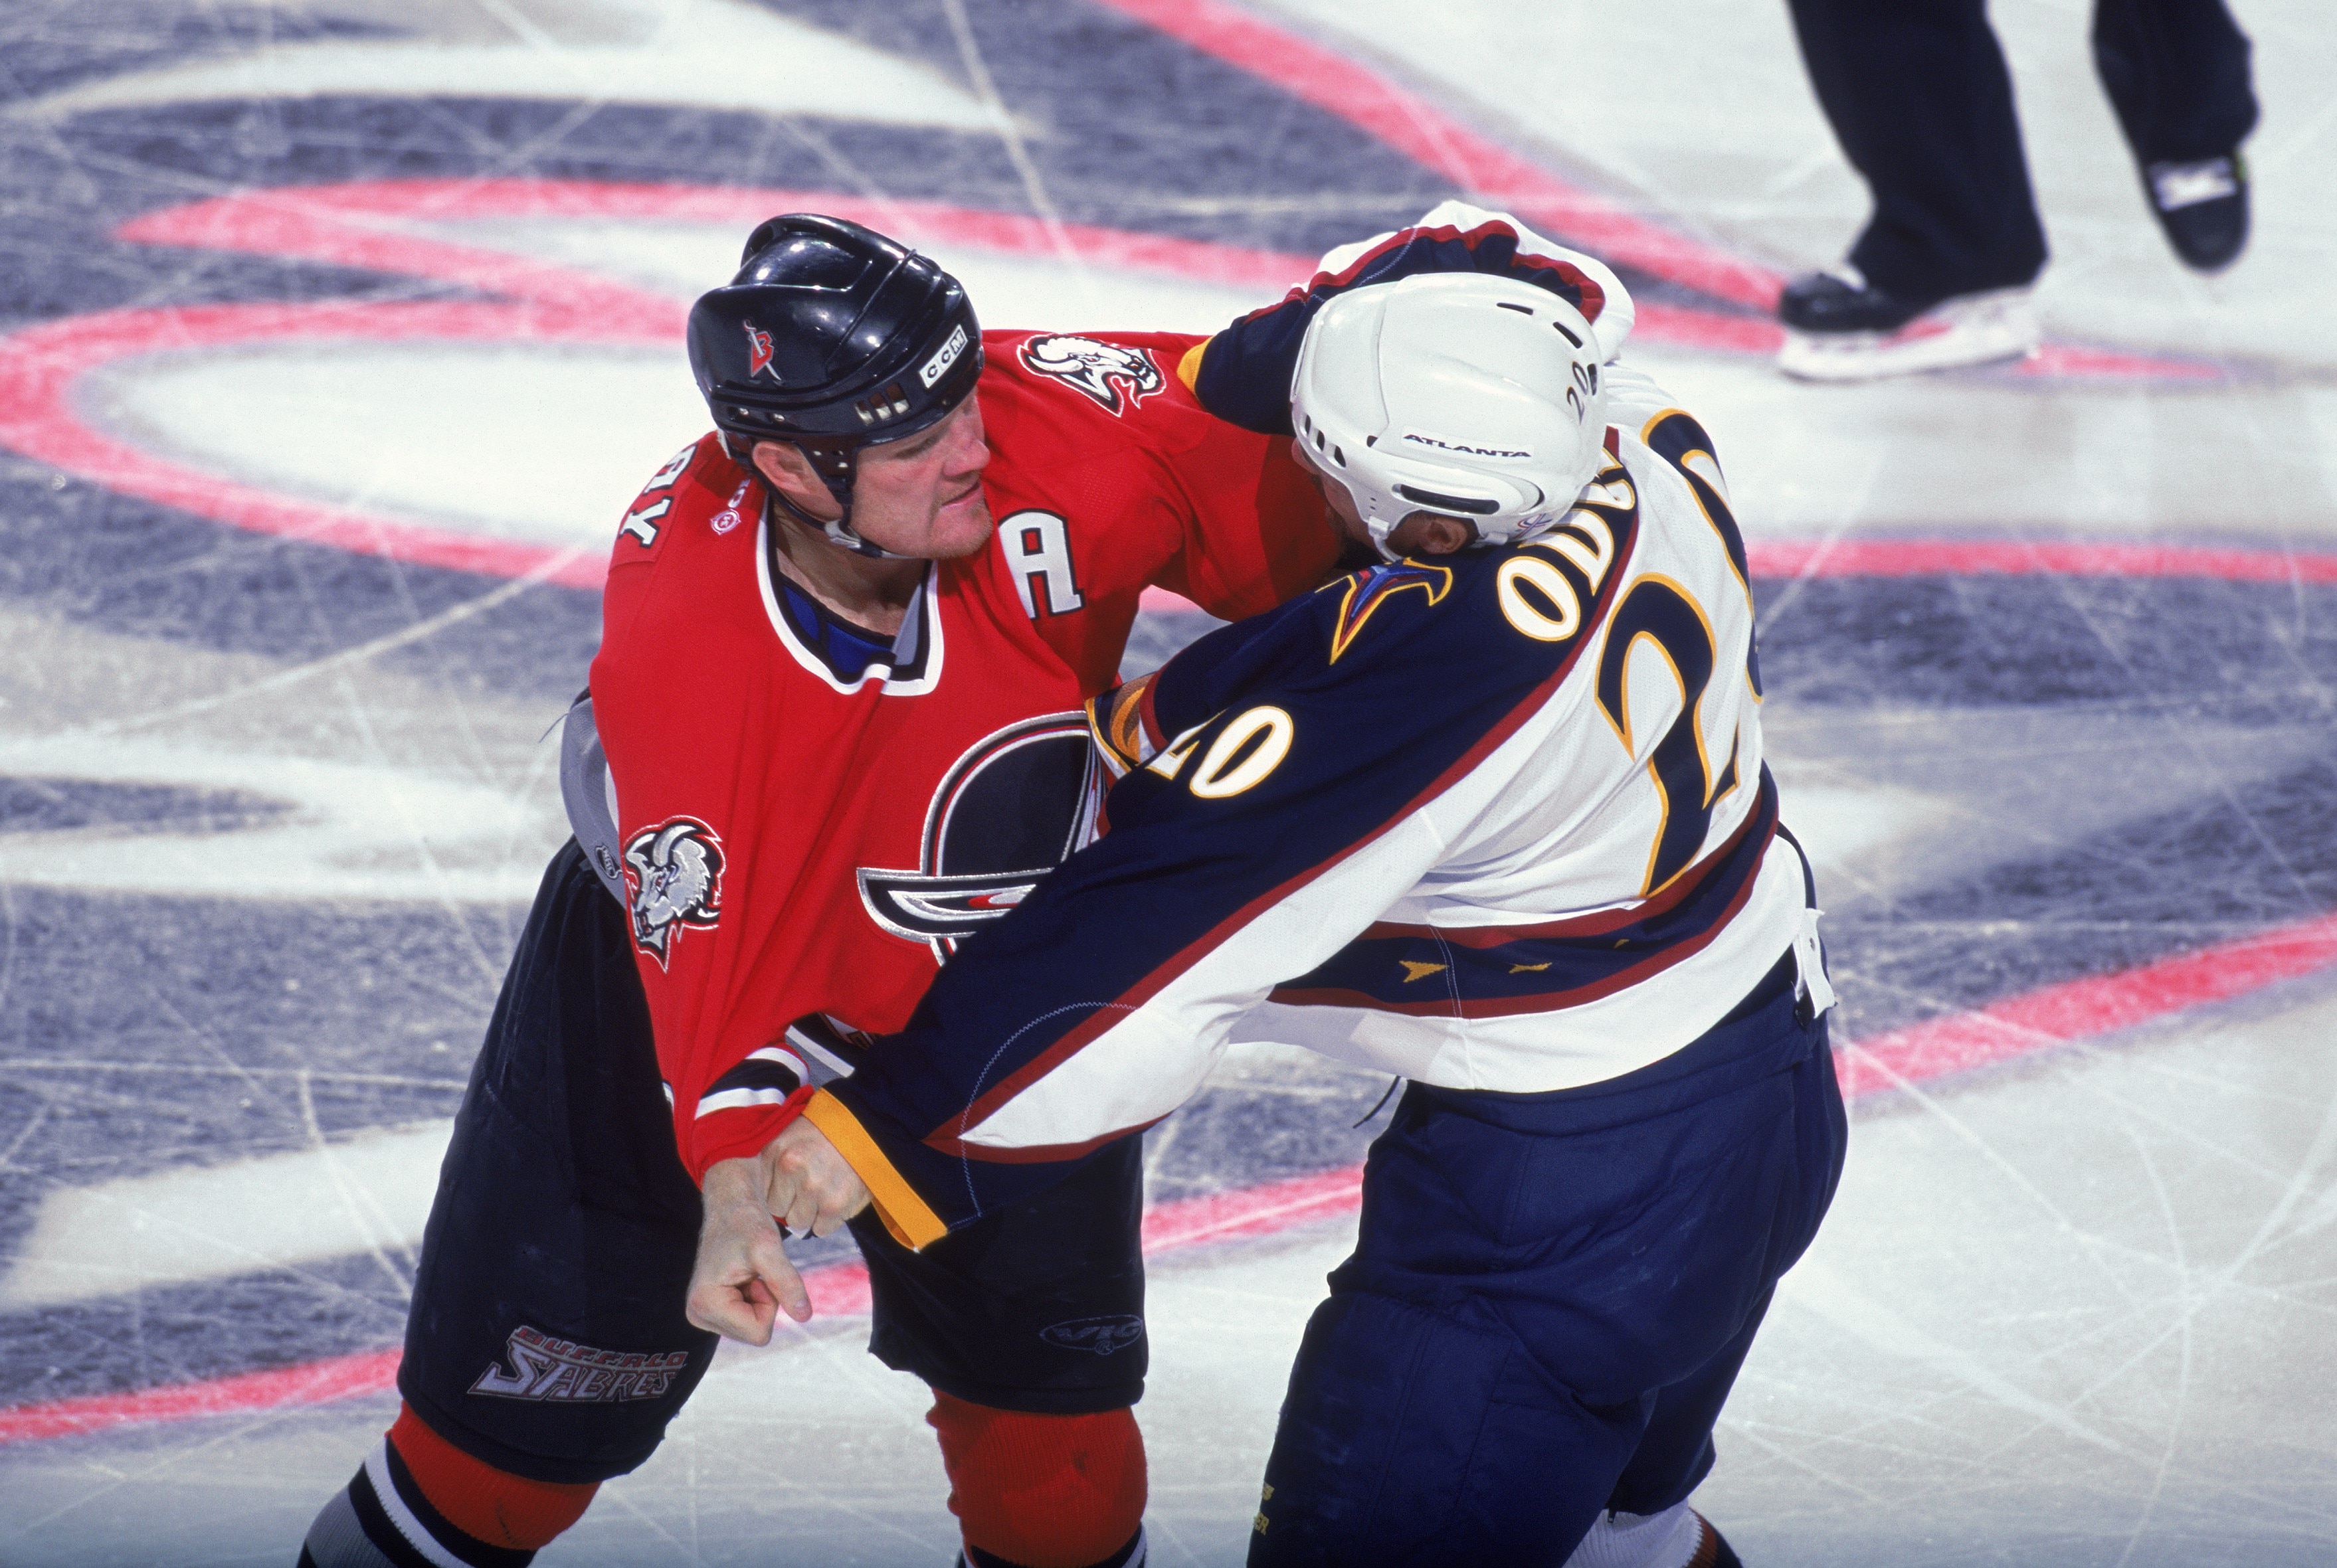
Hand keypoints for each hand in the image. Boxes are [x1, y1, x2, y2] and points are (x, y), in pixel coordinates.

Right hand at [685, 1120, 873, 1343]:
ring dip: (760, 1299)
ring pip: (752, 1327)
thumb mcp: (770, 1250)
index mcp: (705, 1304)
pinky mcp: (709, 1309)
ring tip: (748, 1270)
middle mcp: (696, 1314)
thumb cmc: (747, 1221)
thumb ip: (787, 1283)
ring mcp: (701, 1313)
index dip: (770, 1302)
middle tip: (754, 1270)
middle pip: (755, 1332)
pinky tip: (744, 1275)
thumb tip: (805, 1317)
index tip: (758, 1272)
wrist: (730, 1204)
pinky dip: (753, 1298)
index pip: (759, 1333)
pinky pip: (747, 1319)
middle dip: (765, 1302)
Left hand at [761, 1117, 873, 1238]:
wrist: (866, 1125)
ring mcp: (813, 1188)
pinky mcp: (835, 1205)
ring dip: (812, 1213)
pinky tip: (838, 1198)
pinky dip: (830, 1220)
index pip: (763, 1193)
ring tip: (826, 1192)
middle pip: (780, 1211)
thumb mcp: (790, 1135)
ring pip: (800, 1222)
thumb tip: (764, 1200)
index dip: (779, 1192)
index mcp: (776, 1152)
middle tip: (812, 1187)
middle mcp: (791, 1169)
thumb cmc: (826, 1132)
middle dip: (794, 1204)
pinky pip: (822, 1229)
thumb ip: (771, 1162)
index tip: (792, 1185)